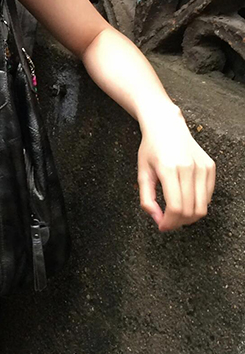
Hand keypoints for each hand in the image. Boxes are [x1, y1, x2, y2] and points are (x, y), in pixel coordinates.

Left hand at [137, 110, 215, 231]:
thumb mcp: (142, 173)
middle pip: (190, 210)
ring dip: (189, 217)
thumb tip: (157, 220)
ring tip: (176, 215)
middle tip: (168, 223)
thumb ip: (147, 199)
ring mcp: (202, 167)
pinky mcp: (210, 166)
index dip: (169, 223)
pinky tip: (185, 200)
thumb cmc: (151, 149)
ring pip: (202, 207)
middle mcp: (189, 168)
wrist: (166, 126)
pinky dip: (198, 204)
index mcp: (169, 169)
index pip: (175, 207)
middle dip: (178, 223)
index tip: (162, 227)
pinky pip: (208, 196)